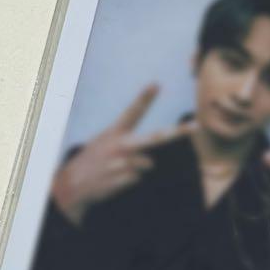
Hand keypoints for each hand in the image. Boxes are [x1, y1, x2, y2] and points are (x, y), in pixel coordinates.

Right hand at [50, 83, 192, 225]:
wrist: (73, 185)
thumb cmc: (94, 160)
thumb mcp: (104, 143)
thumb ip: (128, 144)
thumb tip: (151, 161)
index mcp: (115, 132)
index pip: (132, 111)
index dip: (144, 98)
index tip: (156, 84)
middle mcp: (120, 145)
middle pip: (155, 138)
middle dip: (177, 133)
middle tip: (196, 126)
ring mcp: (121, 162)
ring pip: (148, 164)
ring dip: (137, 169)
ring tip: (117, 170)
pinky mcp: (122, 178)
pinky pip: (138, 178)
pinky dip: (130, 180)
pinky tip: (114, 180)